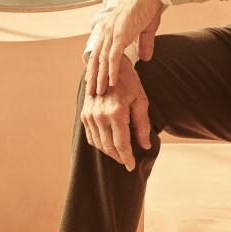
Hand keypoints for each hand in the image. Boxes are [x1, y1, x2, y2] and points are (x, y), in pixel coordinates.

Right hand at [81, 48, 151, 171]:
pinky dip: (99, 143)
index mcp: (116, 112)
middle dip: (119, 157)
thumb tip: (145, 146)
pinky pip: (90, 136)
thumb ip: (142, 125)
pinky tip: (108, 144)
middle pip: (108, 146)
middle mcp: (100, 115)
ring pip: (98, 143)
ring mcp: (90, 115)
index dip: (127, 158)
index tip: (132, 166)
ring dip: (109, 152)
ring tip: (120, 154)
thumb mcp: (141, 101)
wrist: (108, 64)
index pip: (121, 144)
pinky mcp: (84, 114)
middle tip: (127, 162)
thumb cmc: (129, 81)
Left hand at [94, 0, 163, 95]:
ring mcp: (112, 33)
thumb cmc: (148, 6)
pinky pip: (113, 57)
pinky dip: (111, 70)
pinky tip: (111, 82)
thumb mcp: (146, 29)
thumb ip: (143, 44)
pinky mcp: (120, 34)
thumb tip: (145, 58)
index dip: (96, 67)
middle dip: (94, 76)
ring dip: (100, 78)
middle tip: (92, 93)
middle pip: (96, 58)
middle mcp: (107, 31)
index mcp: (111, 29)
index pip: (99, 52)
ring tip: (99, 93)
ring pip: (103, 61)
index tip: (94, 81)